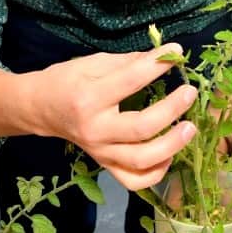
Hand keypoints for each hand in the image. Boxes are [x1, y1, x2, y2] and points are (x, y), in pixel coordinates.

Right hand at [31, 43, 197, 190]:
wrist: (41, 109)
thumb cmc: (67, 81)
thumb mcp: (92, 63)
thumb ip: (128, 62)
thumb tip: (163, 57)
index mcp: (89, 98)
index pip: (131, 80)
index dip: (156, 64)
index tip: (176, 51)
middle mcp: (95, 129)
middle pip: (142, 127)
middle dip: (172, 109)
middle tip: (189, 92)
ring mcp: (100, 152)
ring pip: (142, 159)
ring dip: (172, 145)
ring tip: (189, 128)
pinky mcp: (105, 165)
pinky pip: (135, 181)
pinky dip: (156, 172)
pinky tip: (168, 154)